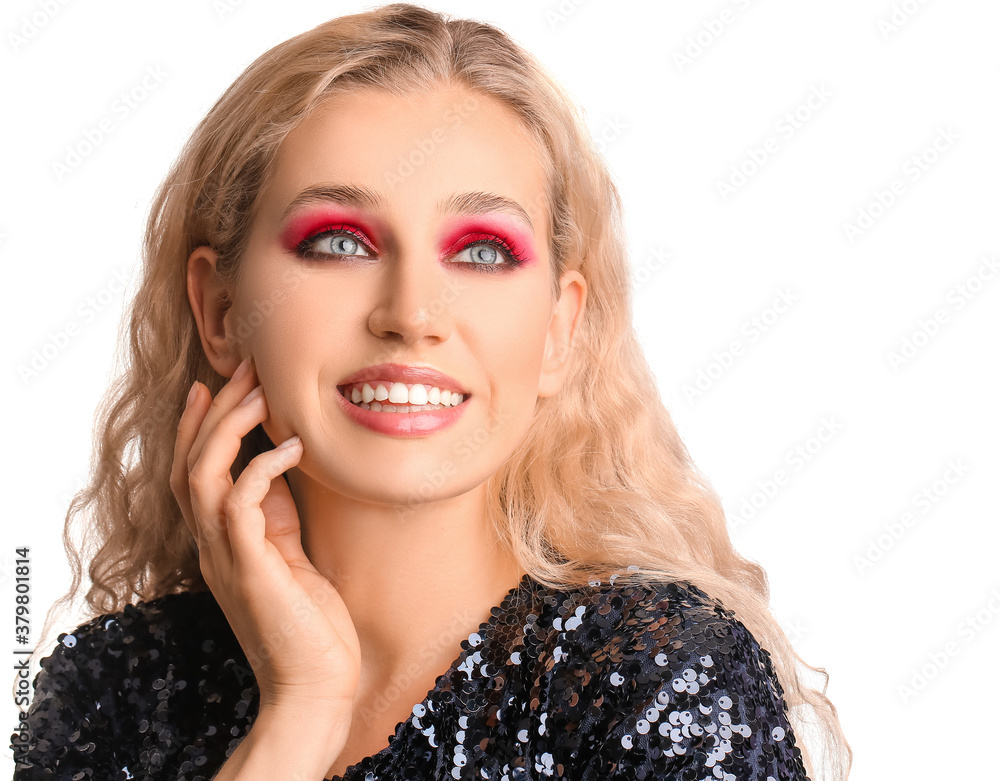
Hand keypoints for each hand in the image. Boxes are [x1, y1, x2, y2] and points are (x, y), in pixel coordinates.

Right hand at [170, 356, 360, 723]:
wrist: (315, 685)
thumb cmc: (311, 623)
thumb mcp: (291, 555)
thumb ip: (277, 515)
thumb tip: (282, 465)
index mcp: (220, 542)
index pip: (193, 472)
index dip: (198, 427)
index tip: (216, 384)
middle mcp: (212, 546)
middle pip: (189, 463)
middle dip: (214, 411)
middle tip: (242, 368)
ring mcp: (226, 557)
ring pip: (202, 475)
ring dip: (228, 428)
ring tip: (259, 392)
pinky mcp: (251, 568)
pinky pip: (240, 504)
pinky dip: (262, 468)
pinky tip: (293, 446)